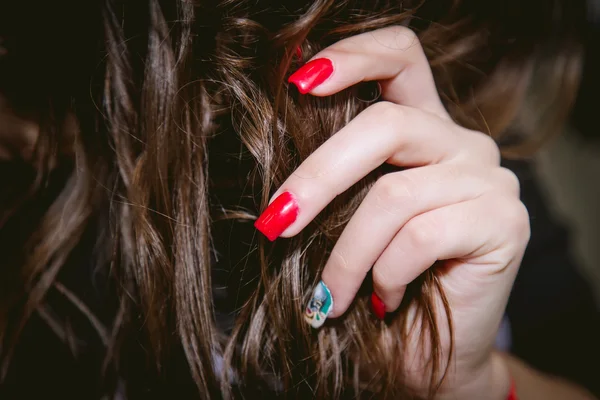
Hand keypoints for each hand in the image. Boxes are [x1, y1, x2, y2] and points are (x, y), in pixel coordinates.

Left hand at [254, 26, 528, 398]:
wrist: (427, 355)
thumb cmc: (376, 284)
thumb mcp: (347, 219)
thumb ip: (336, 180)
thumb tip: (279, 175)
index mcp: (423, 131)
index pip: (400, 57)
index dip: (354, 55)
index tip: (299, 82)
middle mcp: (461, 144)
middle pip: (386, 123)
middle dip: (319, 176)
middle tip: (276, 224)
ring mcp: (488, 180)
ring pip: (393, 195)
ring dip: (347, 255)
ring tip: (329, 296)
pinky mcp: (504, 222)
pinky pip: (420, 236)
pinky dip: (386, 274)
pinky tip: (384, 299)